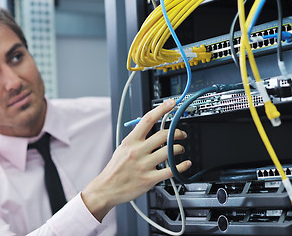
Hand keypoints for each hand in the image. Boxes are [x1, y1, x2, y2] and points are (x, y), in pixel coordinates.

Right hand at [81, 98, 191, 221]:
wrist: (106, 188)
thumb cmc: (115, 169)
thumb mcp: (122, 148)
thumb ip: (136, 139)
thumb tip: (149, 129)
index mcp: (131, 141)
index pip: (147, 120)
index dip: (161, 109)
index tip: (171, 103)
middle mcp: (138, 151)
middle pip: (164, 135)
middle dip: (177, 133)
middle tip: (182, 134)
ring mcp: (144, 165)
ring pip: (170, 152)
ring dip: (180, 149)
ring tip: (180, 150)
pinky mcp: (149, 179)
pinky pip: (171, 170)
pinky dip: (181, 166)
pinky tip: (185, 164)